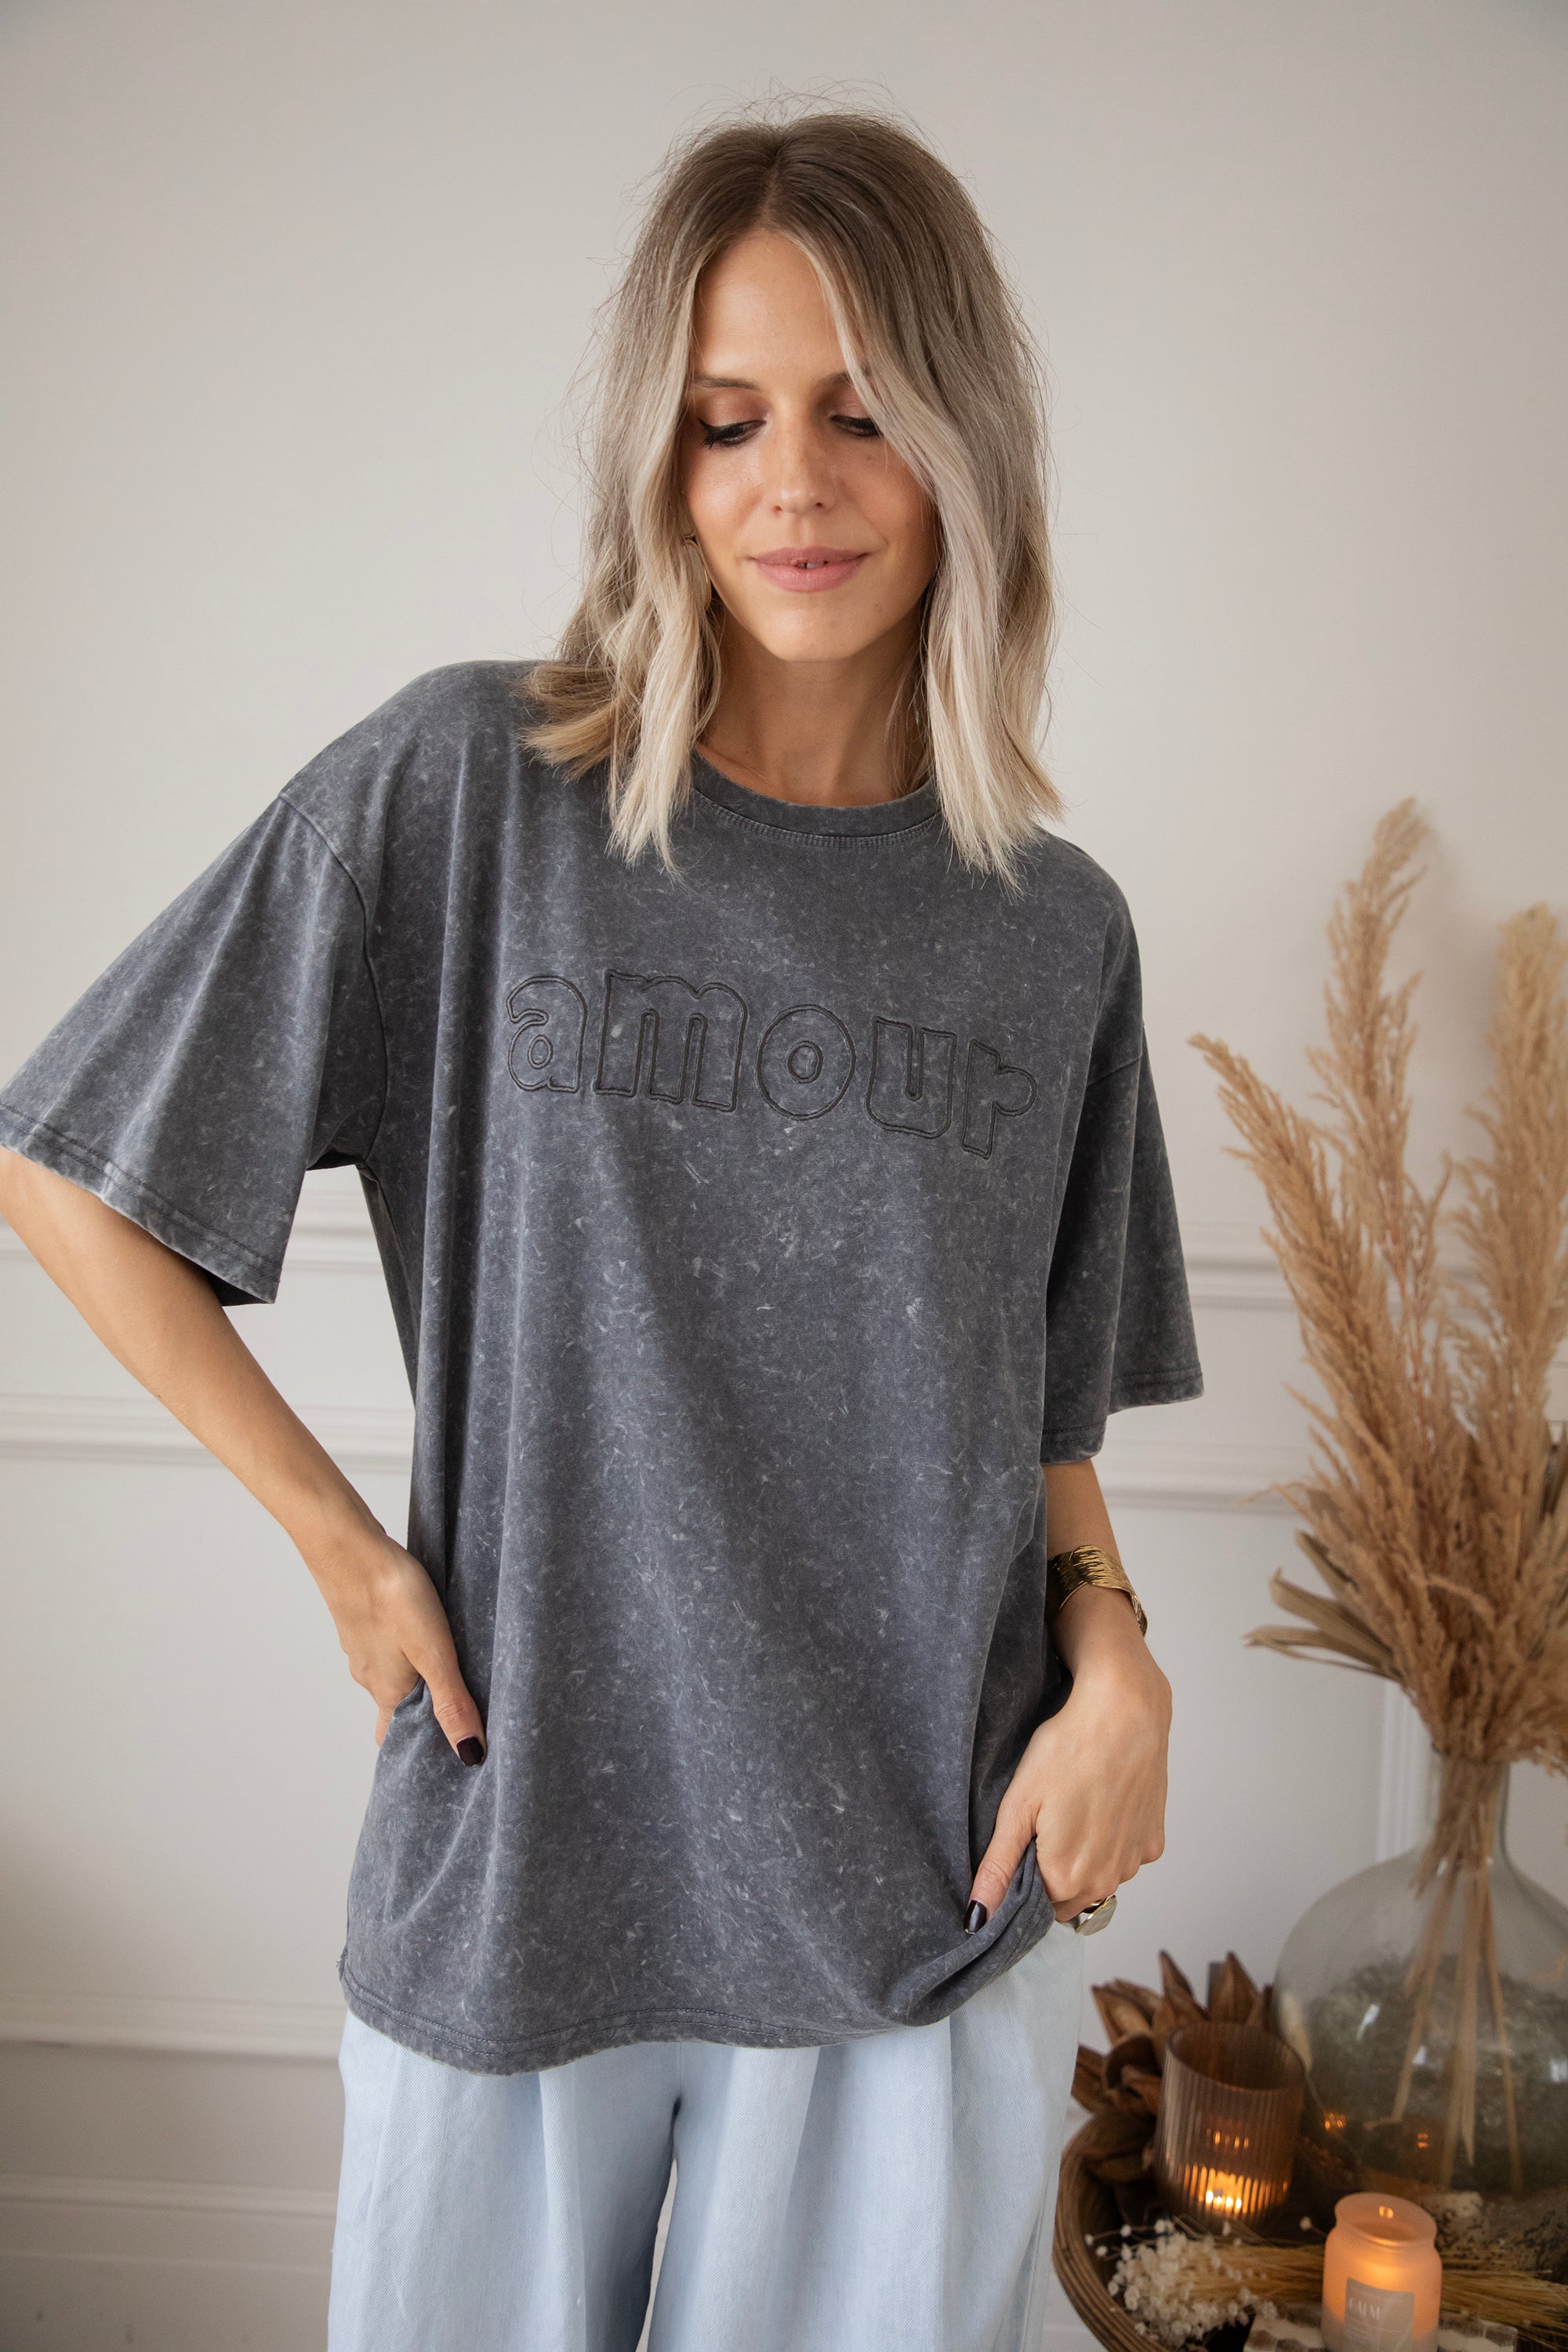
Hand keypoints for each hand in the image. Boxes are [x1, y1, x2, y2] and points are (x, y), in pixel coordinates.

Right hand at [310, 1522, 487, 1761]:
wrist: (349, 1547)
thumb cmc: (393, 1598)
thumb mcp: (434, 1654)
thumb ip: (452, 1703)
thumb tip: (470, 1756)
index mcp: (387, 1691)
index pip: (394, 1737)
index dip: (416, 1746)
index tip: (442, 1751)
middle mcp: (369, 1674)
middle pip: (394, 1706)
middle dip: (422, 1711)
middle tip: (456, 1706)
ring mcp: (361, 1645)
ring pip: (389, 1672)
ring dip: (414, 1674)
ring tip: (448, 1663)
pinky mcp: (361, 1617)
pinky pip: (384, 1643)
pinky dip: (403, 1645)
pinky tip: (420, 1626)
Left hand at [967, 1591, 1169, 1925]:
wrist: (1125, 1711)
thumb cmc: (1067, 1750)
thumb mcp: (1018, 1806)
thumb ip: (998, 1868)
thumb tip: (977, 1918)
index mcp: (1067, 1880)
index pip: (1036, 1906)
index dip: (1024, 1878)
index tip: (1021, 1843)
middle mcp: (1106, 1882)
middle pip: (1068, 1896)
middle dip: (1052, 1871)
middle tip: (1043, 1822)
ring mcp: (1134, 1863)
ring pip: (1098, 1878)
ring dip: (1083, 1858)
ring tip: (1073, 1807)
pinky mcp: (1154, 1841)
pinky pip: (1124, 1856)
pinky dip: (1112, 1840)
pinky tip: (1102, 1803)